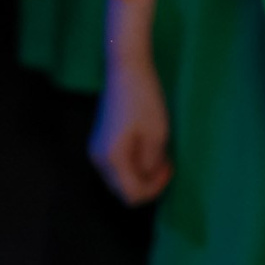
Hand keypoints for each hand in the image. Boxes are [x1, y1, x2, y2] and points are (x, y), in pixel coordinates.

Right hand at [89, 25, 172, 206]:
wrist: (126, 70)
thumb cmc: (145, 99)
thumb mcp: (157, 135)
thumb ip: (152, 165)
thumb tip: (147, 177)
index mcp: (112, 159)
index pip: (132, 194)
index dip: (154, 189)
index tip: (169, 168)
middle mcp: (98, 160)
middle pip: (124, 191)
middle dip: (148, 183)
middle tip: (166, 164)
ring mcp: (96, 152)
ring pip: (120, 180)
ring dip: (141, 174)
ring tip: (159, 155)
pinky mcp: (99, 144)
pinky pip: (117, 167)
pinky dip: (133, 164)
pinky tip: (146, 149)